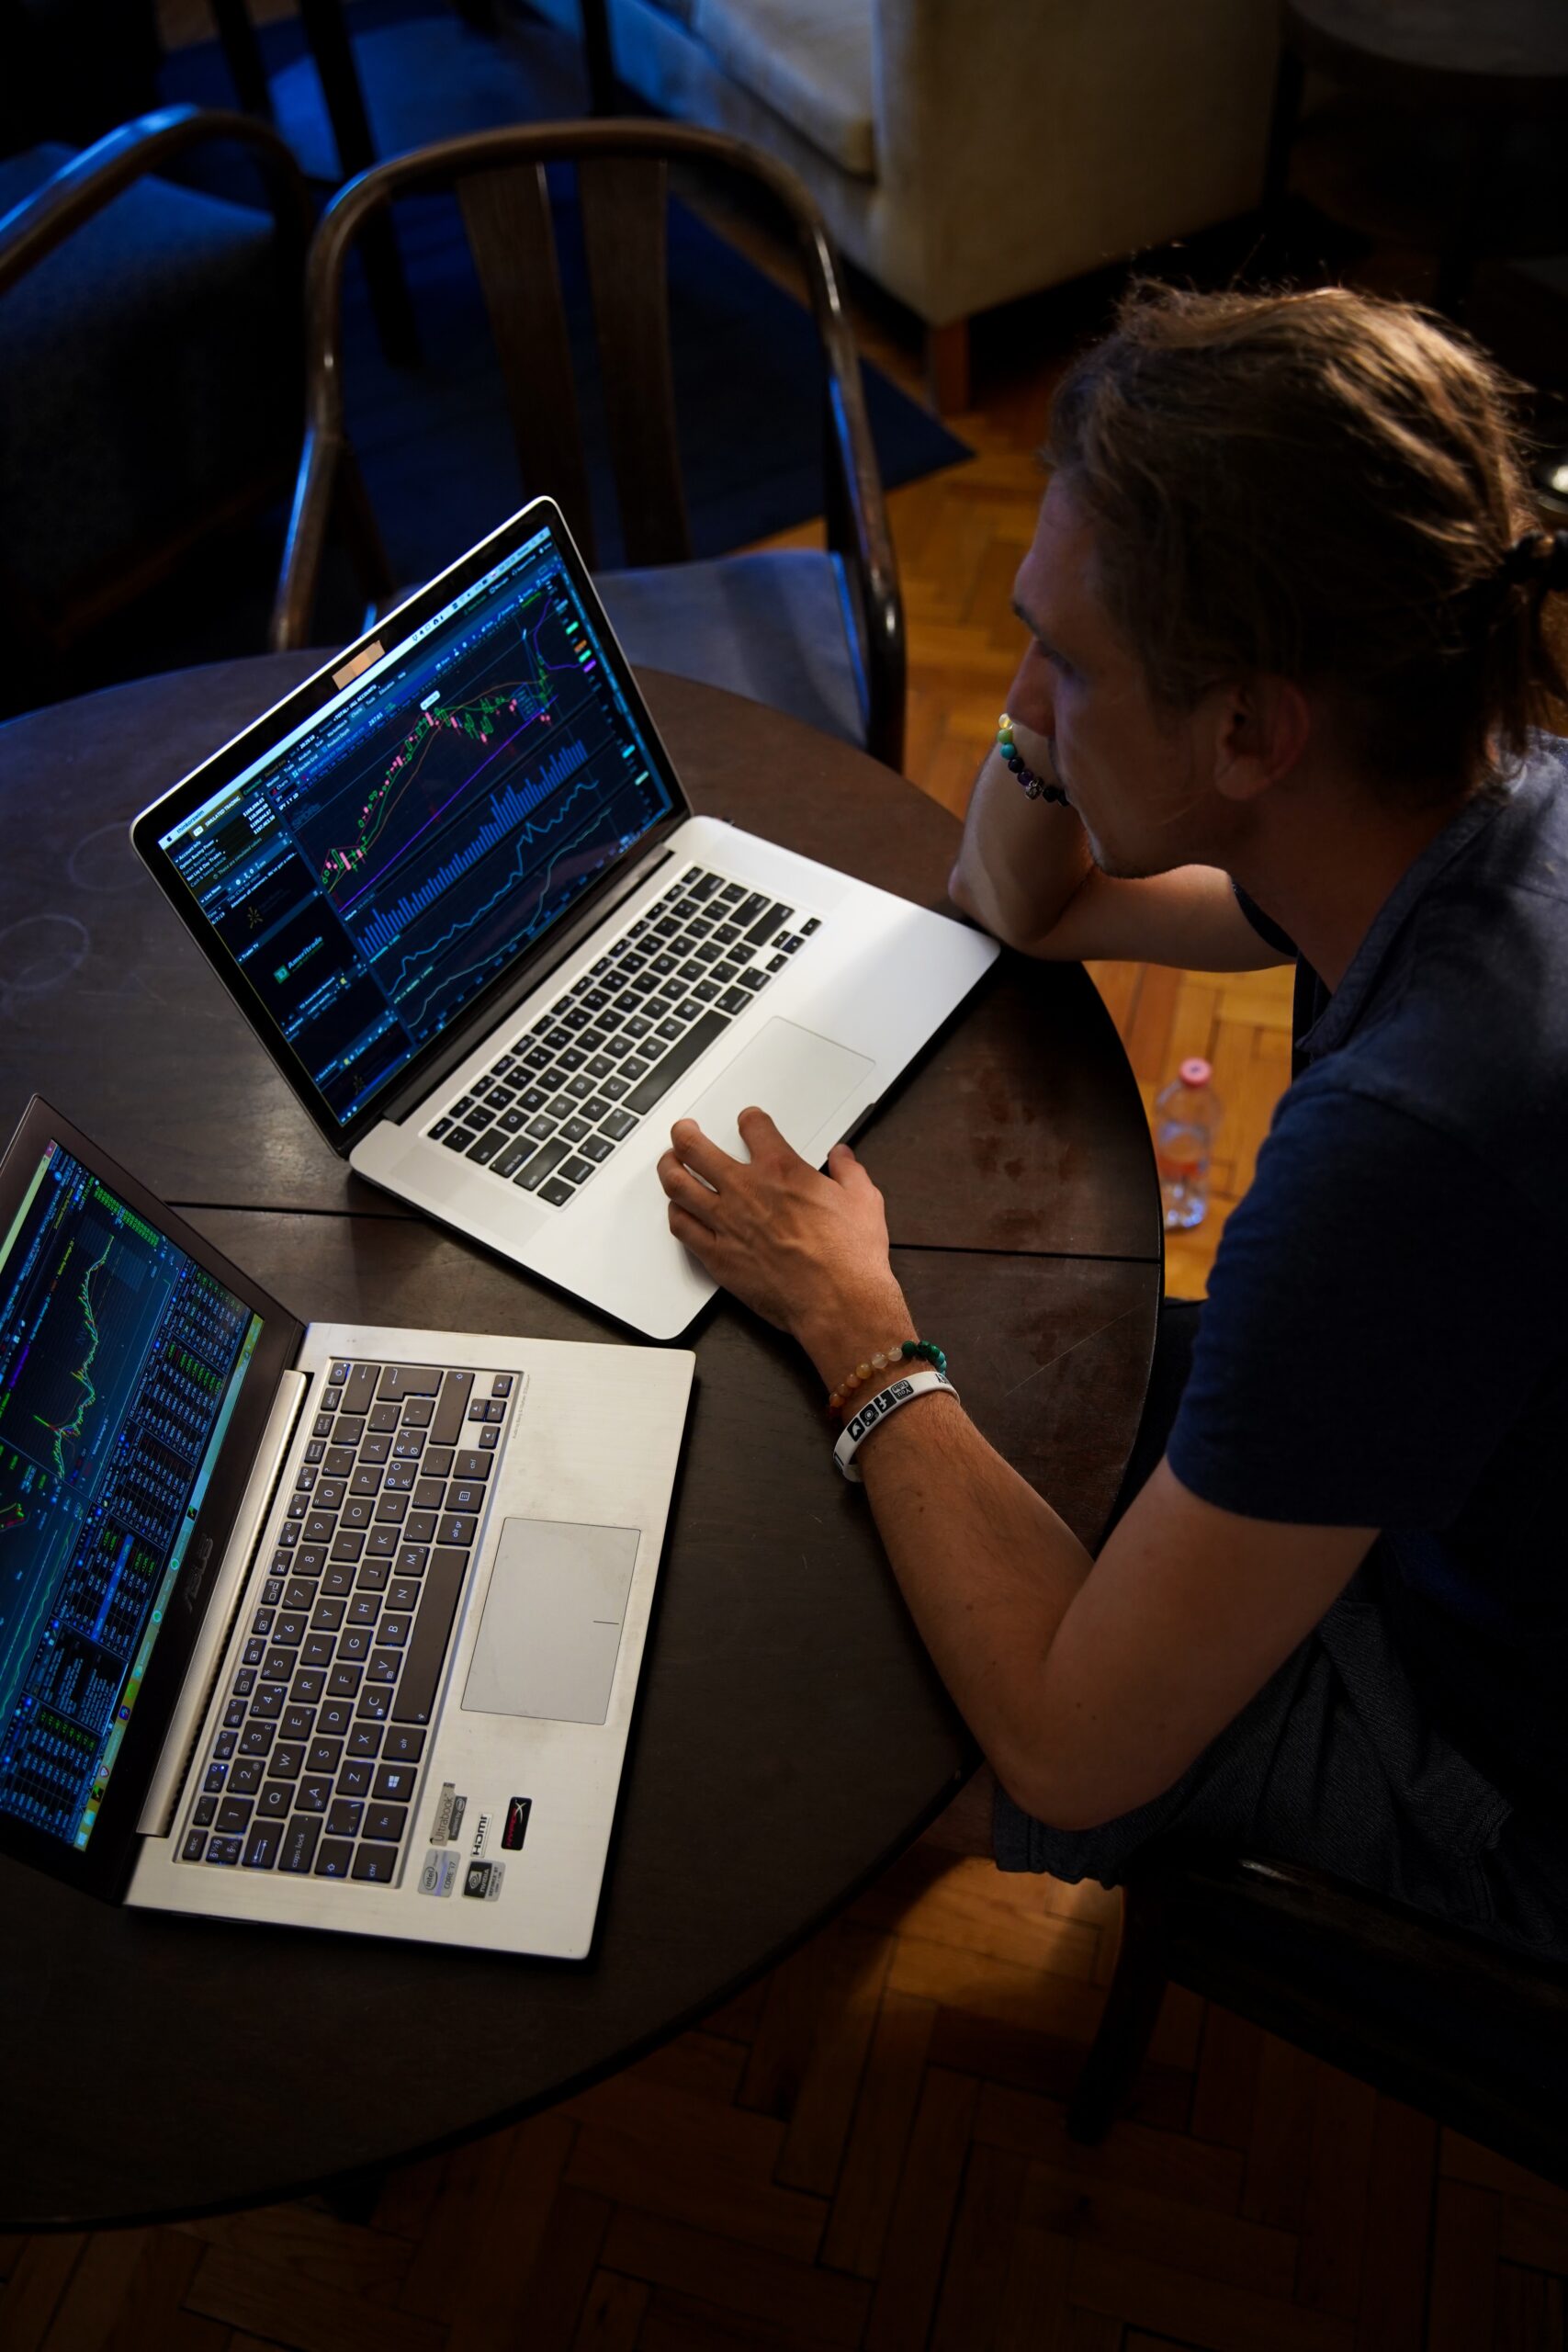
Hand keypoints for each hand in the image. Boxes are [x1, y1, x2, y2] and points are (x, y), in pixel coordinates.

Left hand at [656, 1108, 909, 1373]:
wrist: (838, 1302)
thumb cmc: (850, 1256)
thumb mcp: (864, 1200)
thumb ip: (848, 1171)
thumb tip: (841, 1156)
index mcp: (781, 1169)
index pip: (753, 1127)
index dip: (750, 1119)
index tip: (748, 1121)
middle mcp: (746, 1190)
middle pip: (696, 1148)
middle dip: (685, 1134)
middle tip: (684, 1131)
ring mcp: (726, 1223)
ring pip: (678, 1185)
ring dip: (669, 1168)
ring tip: (669, 1162)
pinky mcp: (717, 1257)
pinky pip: (682, 1228)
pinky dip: (675, 1214)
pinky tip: (677, 1211)